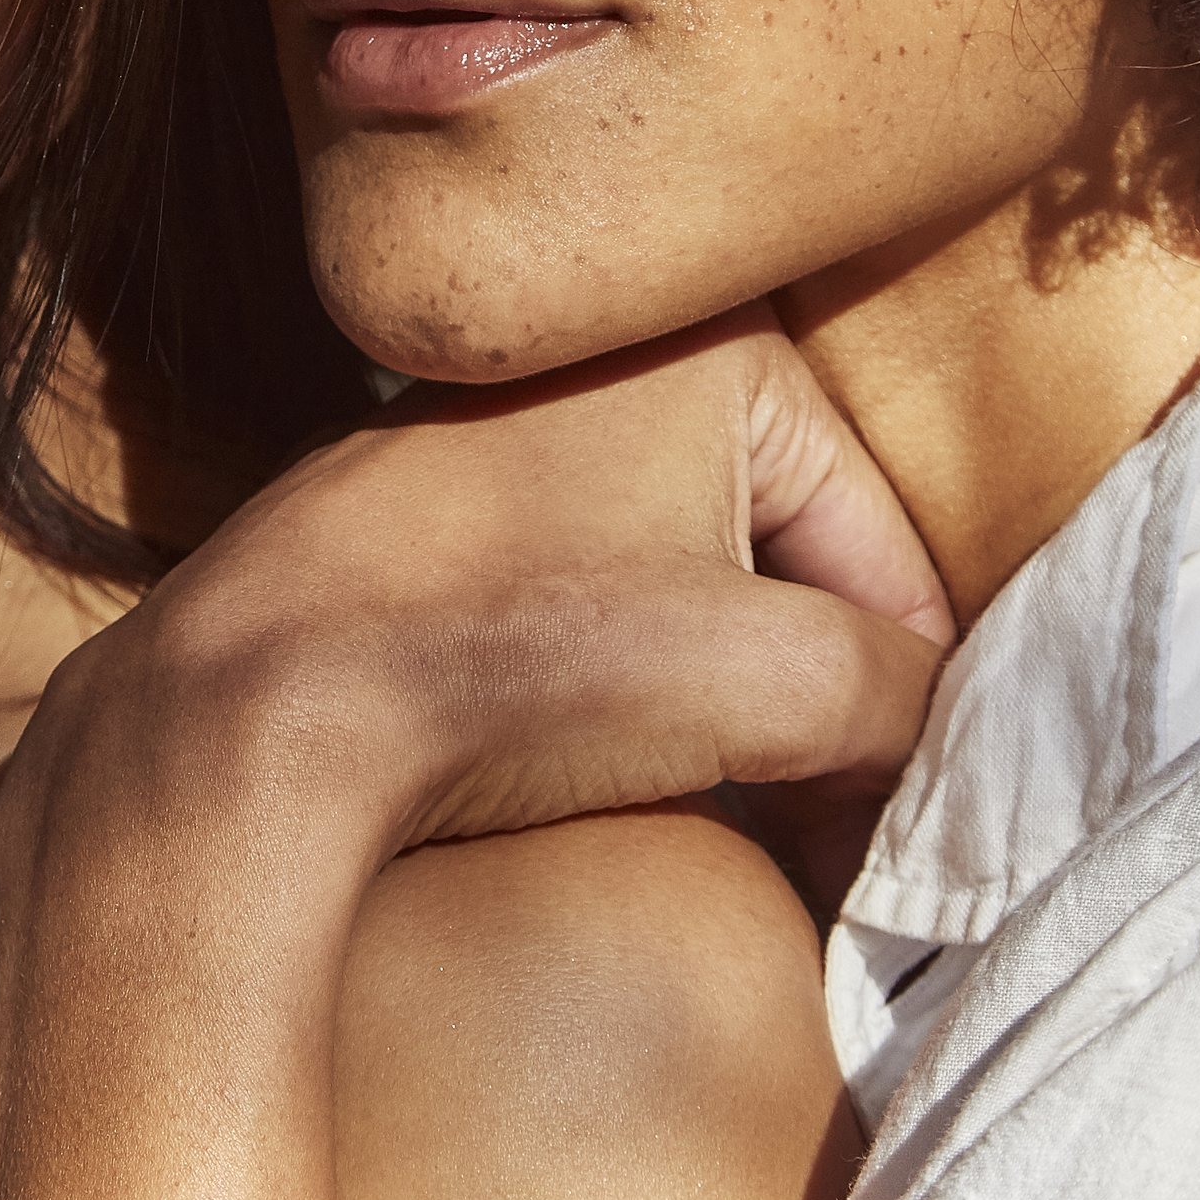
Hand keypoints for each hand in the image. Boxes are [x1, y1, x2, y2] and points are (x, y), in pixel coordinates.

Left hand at [1, 310, 953, 893]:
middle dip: (811, 723)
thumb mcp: (779, 682)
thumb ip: (907, 706)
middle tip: (819, 851)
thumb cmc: (521, 667)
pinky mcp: (413, 530)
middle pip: (788, 586)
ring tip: (715, 841)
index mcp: (719, 347)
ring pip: (679, 612)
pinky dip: (602, 710)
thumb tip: (953, 764)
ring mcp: (498, 446)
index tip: (893, 834)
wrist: (245, 718)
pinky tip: (592, 796)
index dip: (905, 715)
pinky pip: (568, 623)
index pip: (888, 562)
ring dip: (714, 730)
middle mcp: (607, 363)